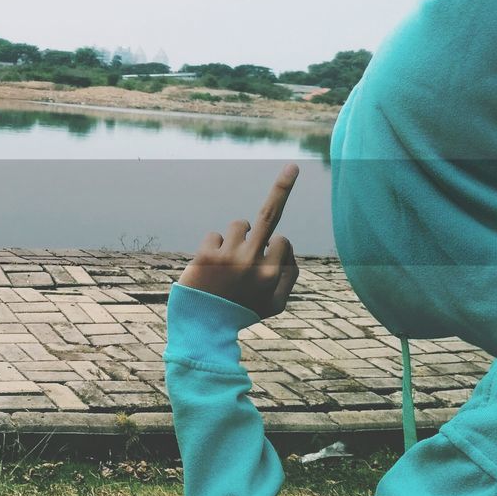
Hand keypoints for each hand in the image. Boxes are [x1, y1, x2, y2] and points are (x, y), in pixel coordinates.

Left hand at [178, 163, 299, 318]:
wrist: (202, 328)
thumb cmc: (241, 313)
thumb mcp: (274, 305)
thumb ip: (288, 277)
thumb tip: (286, 245)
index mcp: (273, 274)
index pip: (282, 240)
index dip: (274, 247)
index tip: (268, 255)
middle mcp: (254, 262)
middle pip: (270, 215)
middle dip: (284, 187)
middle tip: (293, 167)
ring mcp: (230, 257)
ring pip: (239, 226)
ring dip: (236, 237)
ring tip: (226, 263)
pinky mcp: (207, 254)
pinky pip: (215, 235)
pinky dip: (213, 247)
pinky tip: (209, 268)